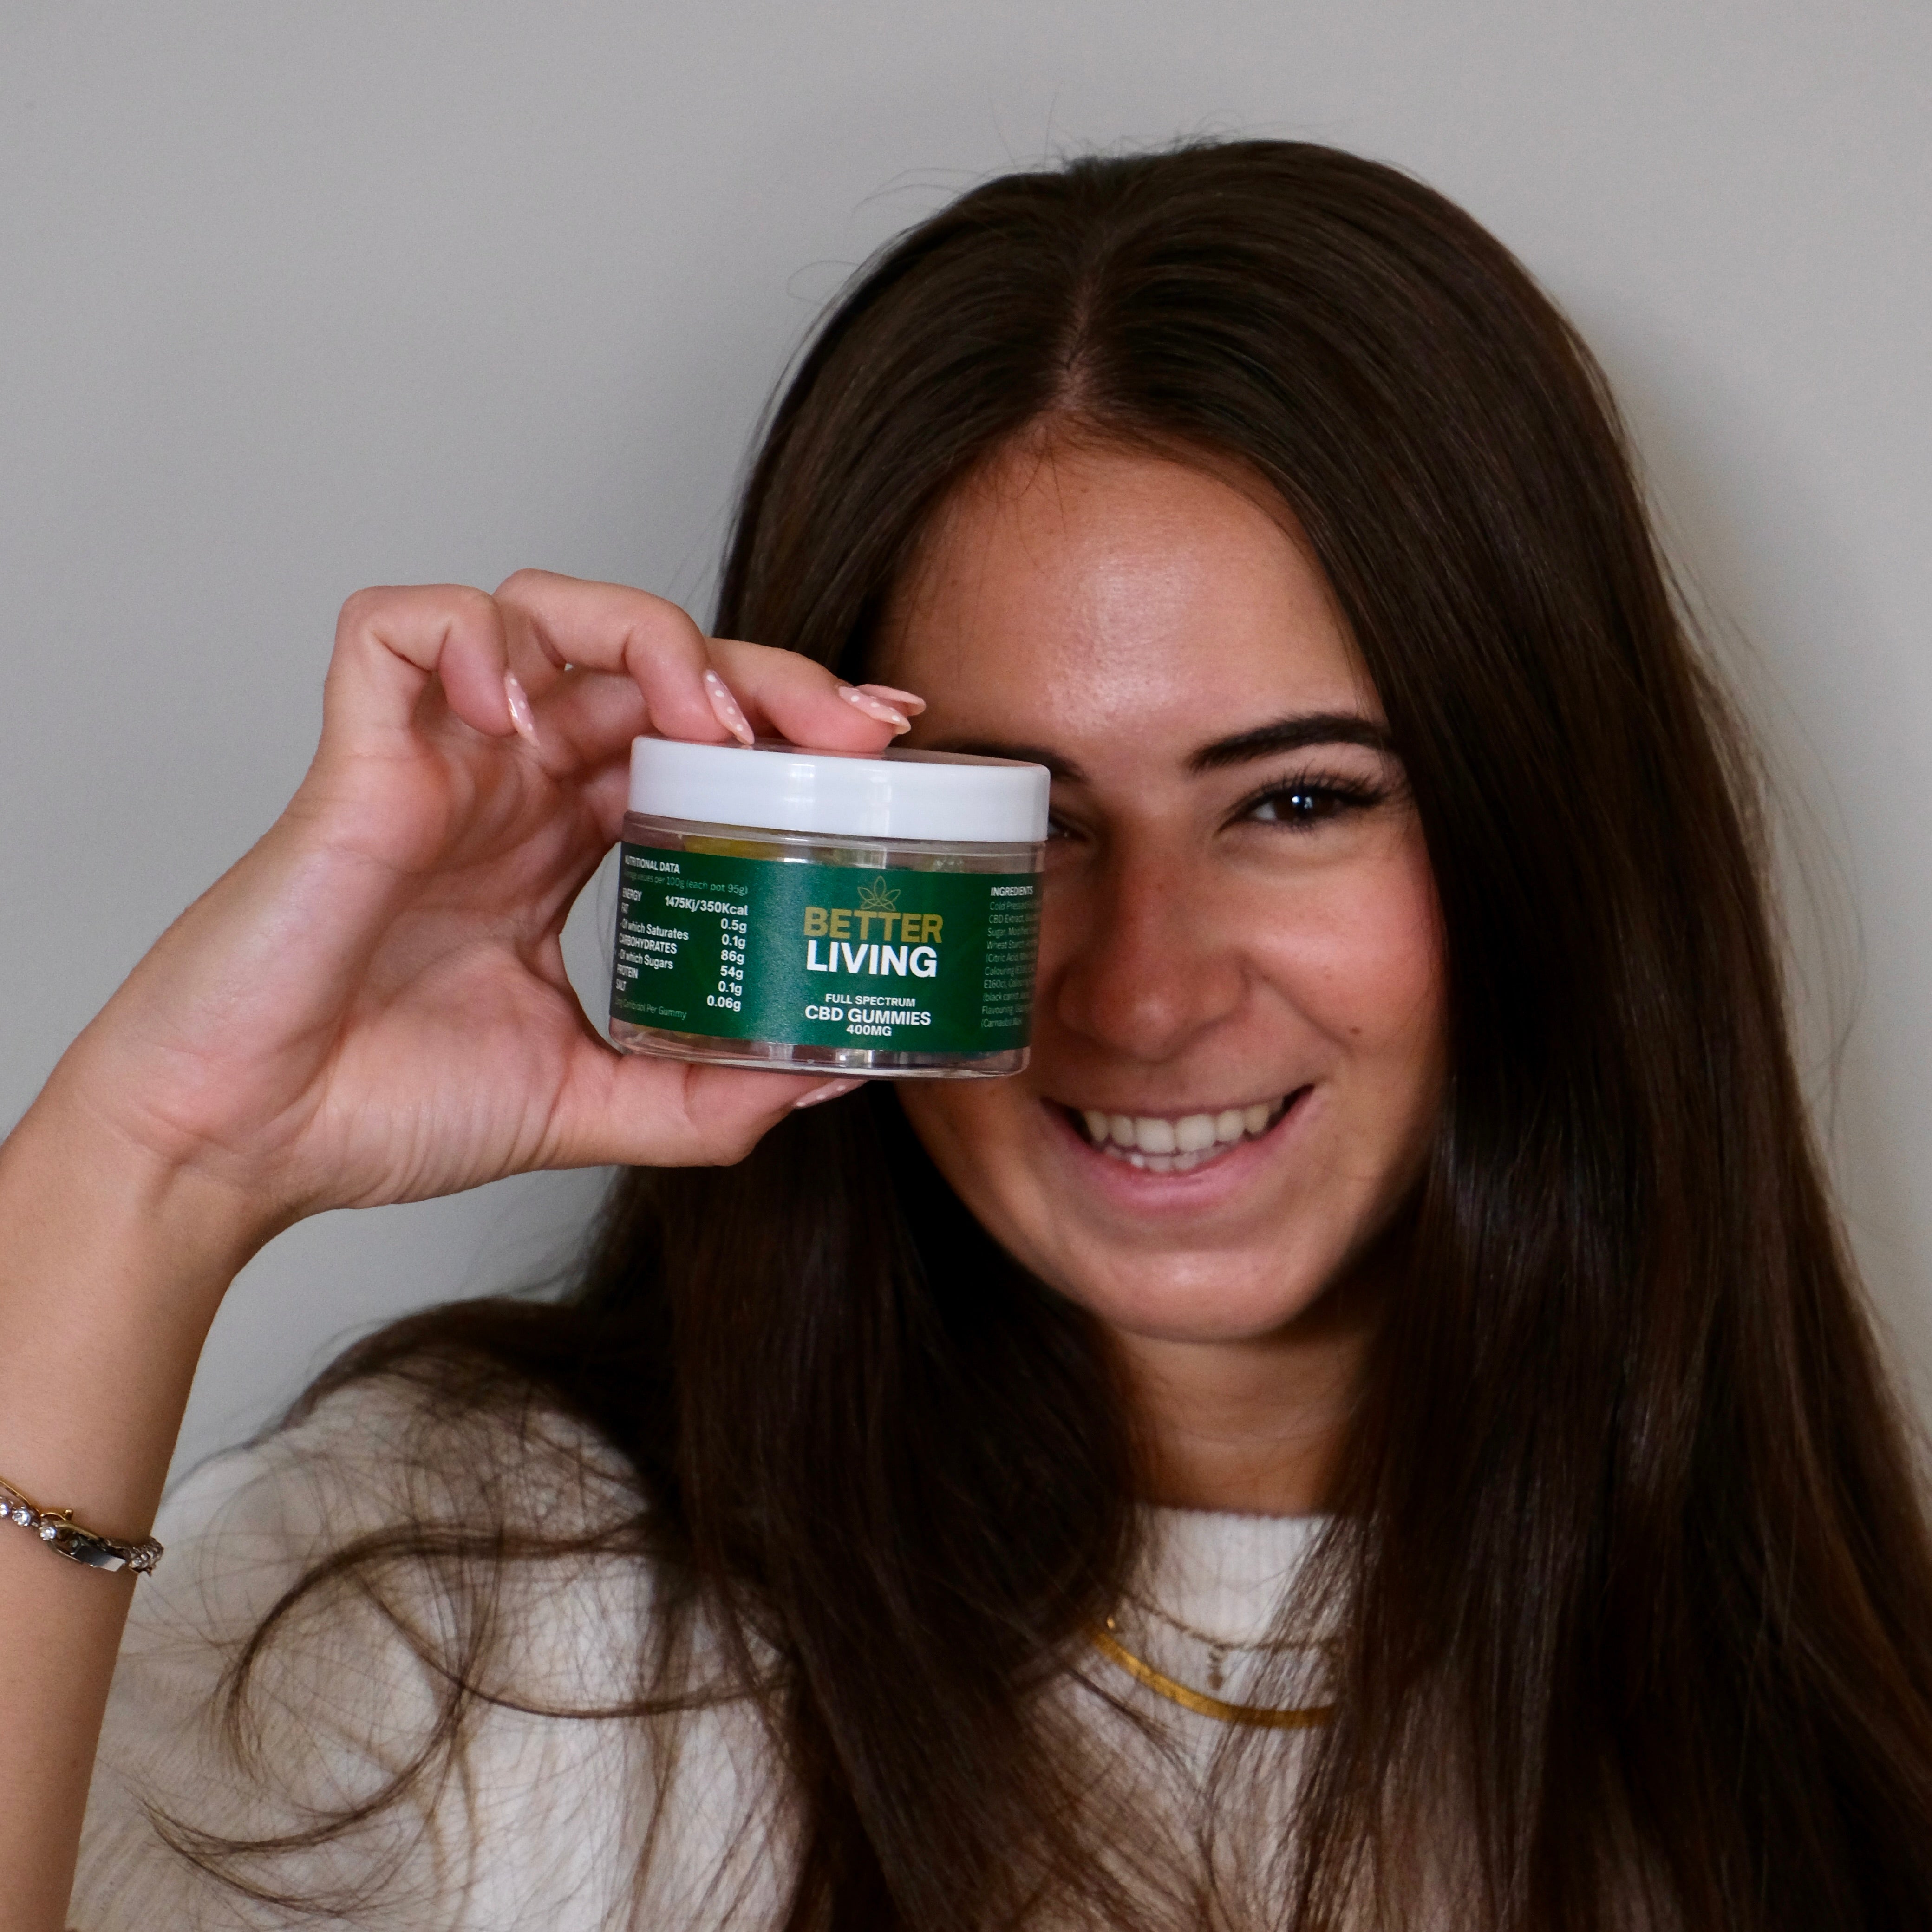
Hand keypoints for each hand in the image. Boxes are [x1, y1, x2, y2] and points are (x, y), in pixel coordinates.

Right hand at [41, 570, 909, 1251]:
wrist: (247, 1144)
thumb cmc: (384, 1108)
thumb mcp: (589, 1101)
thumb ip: (707, 1094)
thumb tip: (831, 1076)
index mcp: (565, 840)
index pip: (694, 737)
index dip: (787, 720)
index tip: (883, 745)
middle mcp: (512, 781)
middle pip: (651, 658)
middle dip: (760, 669)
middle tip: (849, 726)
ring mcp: (438, 758)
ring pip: (544, 608)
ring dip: (644, 637)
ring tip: (701, 717)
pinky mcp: (355, 755)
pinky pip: (401, 628)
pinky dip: (472, 642)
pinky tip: (521, 716)